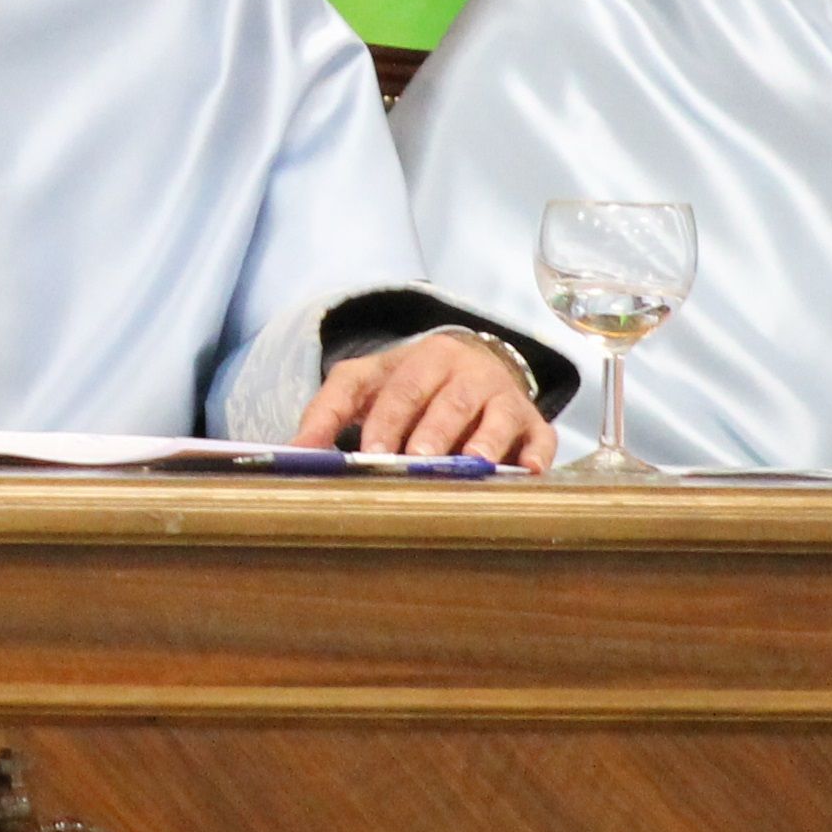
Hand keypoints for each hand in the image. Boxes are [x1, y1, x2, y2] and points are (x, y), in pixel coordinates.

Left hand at [289, 332, 554, 469]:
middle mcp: (466, 372)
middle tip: (419, 462)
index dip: (387, 421)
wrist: (475, 365)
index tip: (373, 453)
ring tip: (471, 466)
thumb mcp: (367, 386)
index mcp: (421, 359)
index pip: (400, 389)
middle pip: (448, 402)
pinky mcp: (533, 424)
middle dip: (433, 433)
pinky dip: (536, 454)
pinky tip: (527, 472)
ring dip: (483, 442)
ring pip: (495, 417)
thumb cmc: (411, 386)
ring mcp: (503, 397)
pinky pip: (540, 437)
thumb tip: (291, 453)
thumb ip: (327, 413)